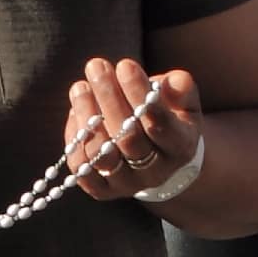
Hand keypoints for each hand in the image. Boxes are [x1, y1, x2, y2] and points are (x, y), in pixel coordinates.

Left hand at [61, 59, 204, 204]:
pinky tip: (75, 111)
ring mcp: (127, 185)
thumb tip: (170, 81)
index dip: (140, 95)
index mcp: (180, 148)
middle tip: (96, 66)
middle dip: (110, 98)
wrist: (157, 159)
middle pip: (128, 139)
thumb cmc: (168, 117)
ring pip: (102, 155)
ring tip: (80, 86)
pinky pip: (81, 168)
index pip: (161, 124)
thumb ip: (180, 88)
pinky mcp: (102, 191)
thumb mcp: (183, 102)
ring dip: (87, 116)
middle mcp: (155, 172)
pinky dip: (74, 139)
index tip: (124, 65)